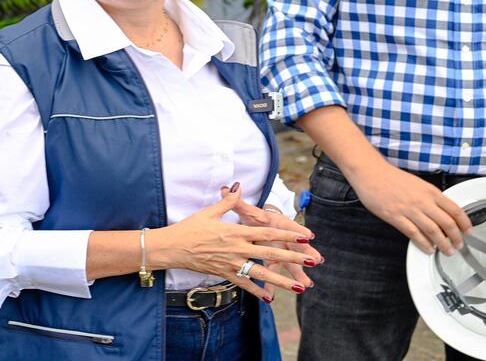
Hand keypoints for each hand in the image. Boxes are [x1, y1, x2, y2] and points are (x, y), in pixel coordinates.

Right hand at [146, 184, 312, 301]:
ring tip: (301, 287)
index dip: (288, 235)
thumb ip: (229, 201)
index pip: (267, 233)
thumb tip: (238, 186)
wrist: (172, 248)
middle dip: (294, 257)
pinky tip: (270, 298)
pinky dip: (257, 291)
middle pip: (270, 253)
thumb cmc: (190, 228)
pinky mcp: (224, 274)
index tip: (306, 236)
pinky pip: (244, 284)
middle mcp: (237, 249)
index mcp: (236, 232)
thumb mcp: (210, 212)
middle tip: (313, 260)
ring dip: (282, 281)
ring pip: (261, 274)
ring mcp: (231, 264)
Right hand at [348, 162, 471, 255]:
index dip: (464, 223)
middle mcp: (422, 201)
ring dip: (443, 244)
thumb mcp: (418, 183)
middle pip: (447, 223)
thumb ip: (430, 197)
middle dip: (456, 237)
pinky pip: (414, 234)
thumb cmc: (391, 177)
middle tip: (459, 245)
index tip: (468, 231)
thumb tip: (441, 212)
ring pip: (433, 231)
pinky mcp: (396, 217)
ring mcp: (409, 210)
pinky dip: (424, 244)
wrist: (371, 173)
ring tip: (447, 250)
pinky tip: (429, 249)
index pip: (454, 209)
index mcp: (430, 191)